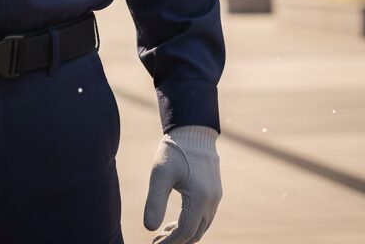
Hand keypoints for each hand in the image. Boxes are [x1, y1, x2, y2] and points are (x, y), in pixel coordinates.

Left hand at [144, 125, 221, 243]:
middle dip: (177, 241)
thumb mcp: (160, 174)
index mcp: (199, 198)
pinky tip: (176, 220)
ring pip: (202, 226)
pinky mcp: (215, 192)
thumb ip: (155, 201)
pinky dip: (192, 223)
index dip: (170, 242)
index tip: (154, 243)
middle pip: (195, 233)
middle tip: (157, 240)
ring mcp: (216, 197)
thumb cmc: (174, 151)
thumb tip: (148, 228)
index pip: (185, 232)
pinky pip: (205, 216)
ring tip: (163, 232)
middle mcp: (211, 201)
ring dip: (184, 233)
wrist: (193, 131)